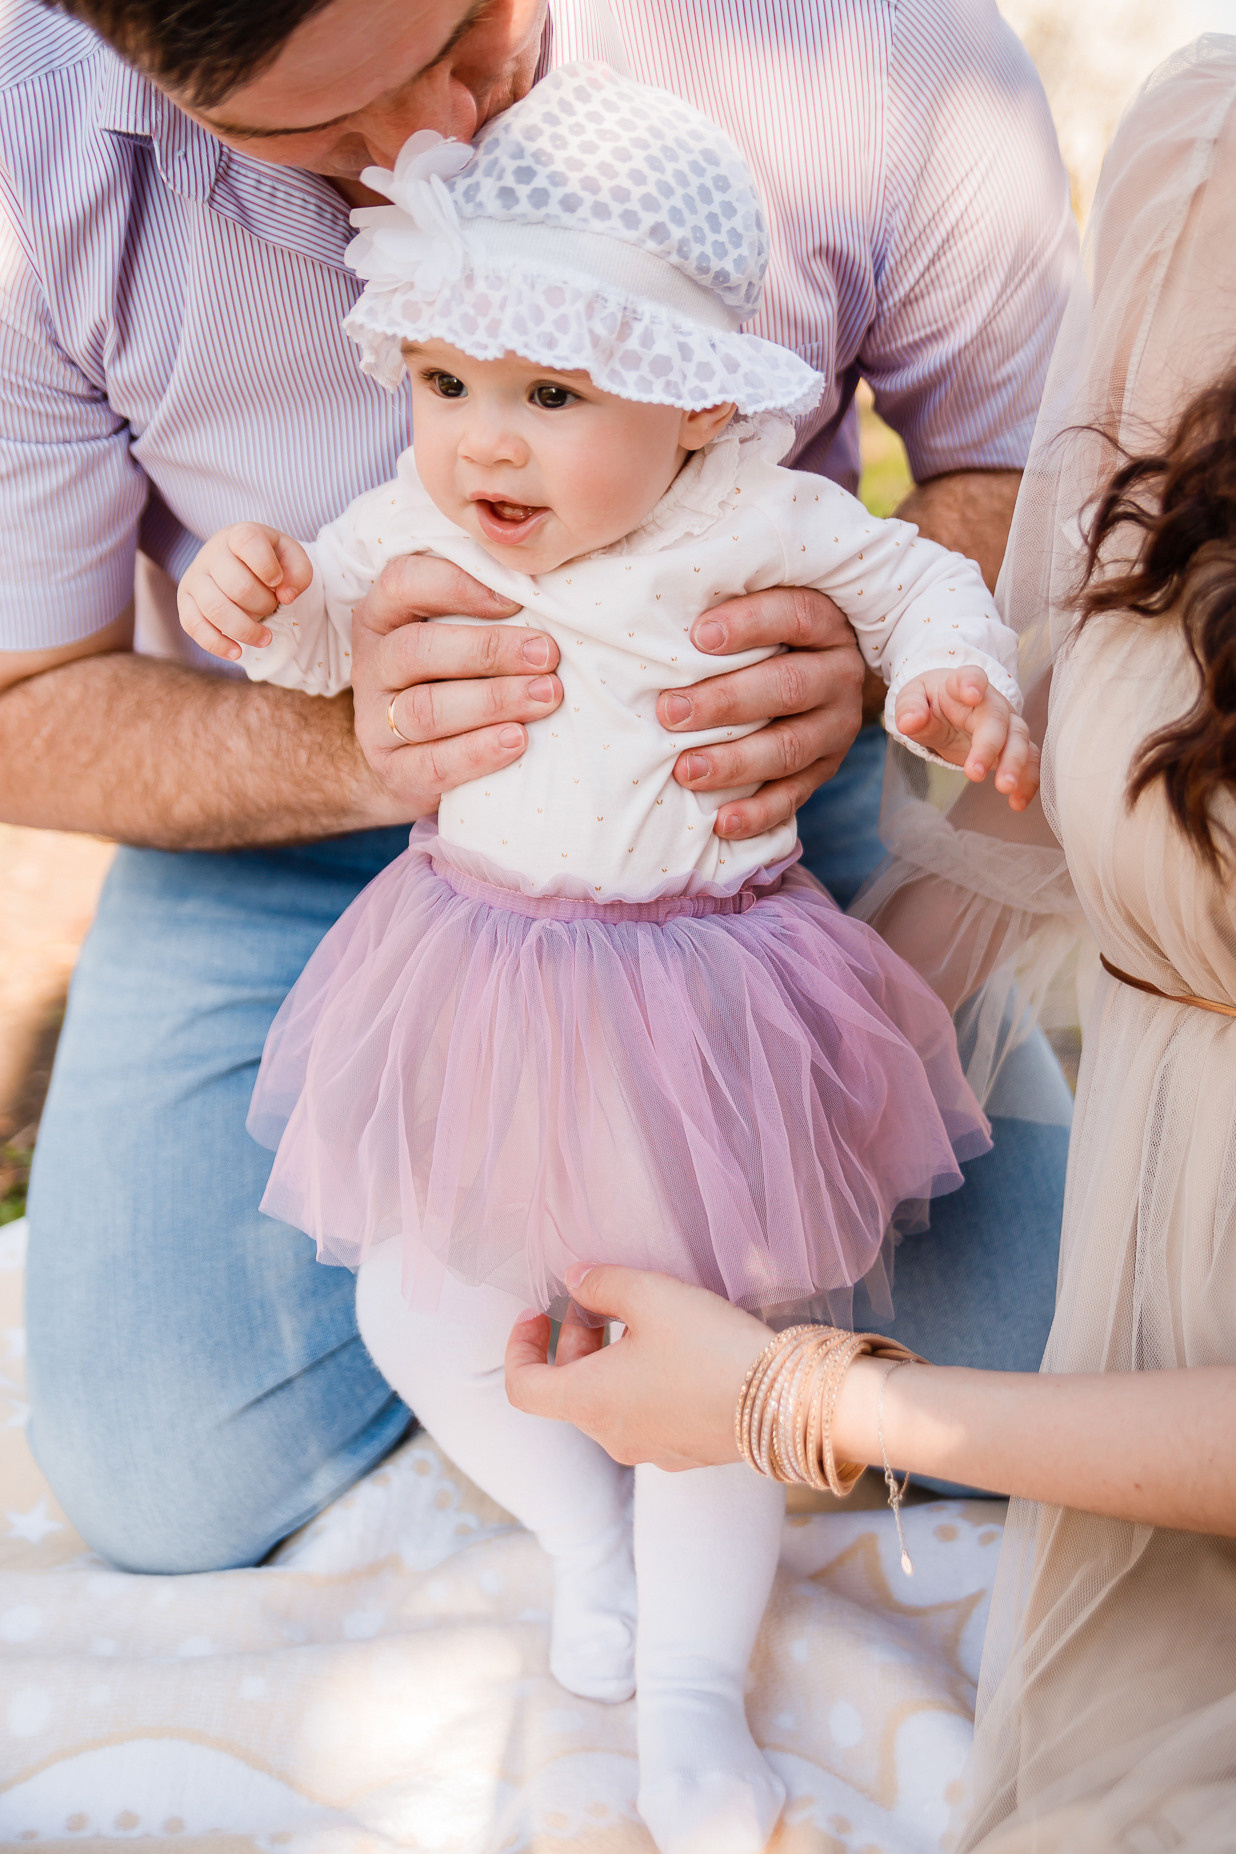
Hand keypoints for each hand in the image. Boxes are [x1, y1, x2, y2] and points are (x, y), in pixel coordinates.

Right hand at [178, 523, 313, 660]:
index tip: (277, 582)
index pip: (248, 541)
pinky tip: (237, 652)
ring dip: (246, 630)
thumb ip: (299, 572)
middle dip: (264, 604)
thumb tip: (286, 596)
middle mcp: (211, 553)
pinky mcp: (185, 601)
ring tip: (265, 638)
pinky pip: (193, 626)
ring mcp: (194, 577)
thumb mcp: (291, 558)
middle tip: (273, 606)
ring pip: (215, 609)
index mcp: (238, 535)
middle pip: (237, 586)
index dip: (267, 566)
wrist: (239, 563)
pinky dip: (216, 644)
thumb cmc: (269, 562)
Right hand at [350, 554, 564, 814]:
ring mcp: (374, 724)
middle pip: (416, 649)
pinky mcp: (394, 772)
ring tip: (546, 696)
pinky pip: (433, 764)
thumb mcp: (454, 636)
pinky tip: (518, 740)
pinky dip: (479, 752)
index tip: (516, 601)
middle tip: (547, 655)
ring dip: (493, 700)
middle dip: (488, 650)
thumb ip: (484, 610)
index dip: (456, 586)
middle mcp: (372, 667)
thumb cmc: (451, 681)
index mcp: (382, 618)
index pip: (401, 583)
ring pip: (425, 709)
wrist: (412, 764)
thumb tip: (545, 584)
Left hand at [505, 1264, 770, 1470]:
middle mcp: (611, 1435)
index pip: (523, 1387)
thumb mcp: (651, 1295)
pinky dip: (640, 1381)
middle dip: (573, 1339)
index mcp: (589, 1402)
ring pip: (607, 1401)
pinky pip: (644, 1415)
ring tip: (641, 1318)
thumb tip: (574, 1280)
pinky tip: (675, 1349)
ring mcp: (648, 1449)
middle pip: (567, 1389)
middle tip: (597, 1298)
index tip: (536, 1313)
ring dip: (608, 1359)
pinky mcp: (684, 1452)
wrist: (786, 1403)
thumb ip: (601, 1283)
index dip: (520, 1347)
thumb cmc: (711, 1348)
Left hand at [659, 589, 863, 840]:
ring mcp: (837, 727)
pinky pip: (794, 796)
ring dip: (735, 763)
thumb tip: (646, 592)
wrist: (812, 676)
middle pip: (789, 686)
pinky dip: (758, 813)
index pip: (796, 615)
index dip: (749, 624)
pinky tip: (720, 822)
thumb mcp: (752, 605)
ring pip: (790, 747)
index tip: (697, 636)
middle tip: (670, 712)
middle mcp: (839, 674)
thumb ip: (720, 597)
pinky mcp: (825, 770)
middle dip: (726, 702)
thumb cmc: (757, 636)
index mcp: (824, 624)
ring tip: (685, 770)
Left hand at [894, 667, 1039, 809]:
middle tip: (974, 773)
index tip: (971, 694)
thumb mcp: (912, 699)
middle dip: (989, 746)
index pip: (970, 677)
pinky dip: (1028, 780)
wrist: (949, 705)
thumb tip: (908, 722)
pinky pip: (1029, 761)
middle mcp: (991, 702)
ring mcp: (1006, 723)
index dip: (972, 684)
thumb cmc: (930, 700)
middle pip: (997, 720)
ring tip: (1006, 789)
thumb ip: (910, 708)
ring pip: (1020, 741)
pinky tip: (1018, 802)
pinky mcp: (1014, 745)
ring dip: (1016, 765)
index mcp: (962, 685)